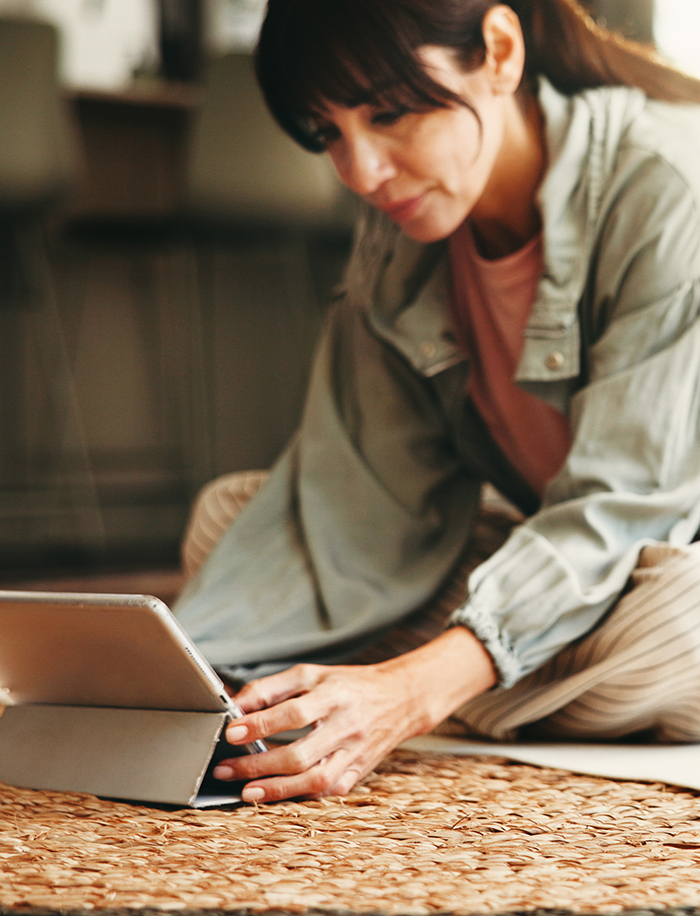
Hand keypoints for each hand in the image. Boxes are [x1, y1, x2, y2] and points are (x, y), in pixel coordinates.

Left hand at [213, 627, 495, 802]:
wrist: (400, 698)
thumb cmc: (348, 685)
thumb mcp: (311, 675)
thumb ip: (272, 688)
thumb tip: (236, 706)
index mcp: (334, 694)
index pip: (294, 713)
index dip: (261, 724)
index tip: (232, 732)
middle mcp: (346, 725)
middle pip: (300, 753)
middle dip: (258, 765)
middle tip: (226, 768)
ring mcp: (354, 753)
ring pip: (314, 780)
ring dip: (276, 789)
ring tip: (245, 791)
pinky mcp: (358, 772)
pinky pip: (327, 791)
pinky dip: (300, 795)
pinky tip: (275, 794)